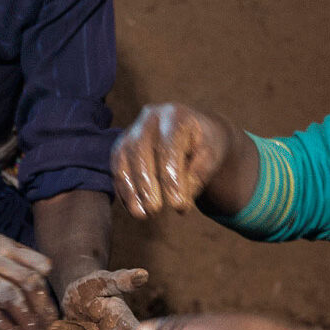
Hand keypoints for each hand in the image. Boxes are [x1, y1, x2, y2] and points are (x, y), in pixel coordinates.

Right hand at [112, 103, 231, 218]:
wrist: (194, 131)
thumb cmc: (204, 145)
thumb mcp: (211, 156)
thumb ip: (198, 174)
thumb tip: (178, 201)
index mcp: (175, 115)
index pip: (169, 148)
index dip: (171, 178)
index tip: (178, 205)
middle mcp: (150, 118)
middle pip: (140, 151)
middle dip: (146, 184)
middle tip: (155, 210)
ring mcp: (133, 130)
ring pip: (123, 159)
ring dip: (130, 189)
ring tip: (141, 214)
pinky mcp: (122, 145)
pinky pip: (117, 168)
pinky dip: (124, 190)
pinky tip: (133, 208)